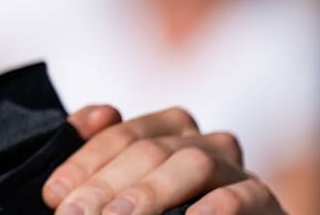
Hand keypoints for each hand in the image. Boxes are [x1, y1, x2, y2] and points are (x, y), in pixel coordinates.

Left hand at [45, 105, 285, 213]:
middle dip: (106, 185)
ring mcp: (237, 170)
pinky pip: (242, 195)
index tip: (53, 196)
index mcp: (167, 131)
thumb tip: (96, 114)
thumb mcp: (131, 192)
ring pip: (193, 163)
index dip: (83, 163)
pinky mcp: (266, 202)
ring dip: (150, 193)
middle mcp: (203, 142)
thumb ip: (106, 162)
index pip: (119, 134)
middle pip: (149, 149)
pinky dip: (215, 207)